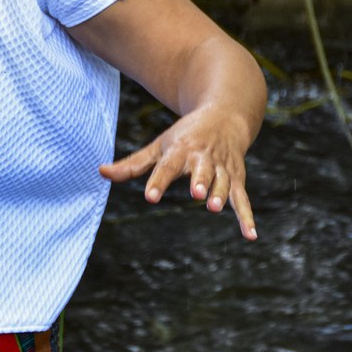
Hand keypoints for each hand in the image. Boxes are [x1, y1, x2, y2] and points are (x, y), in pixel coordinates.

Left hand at [98, 105, 257, 239]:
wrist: (225, 116)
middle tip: (195, 193)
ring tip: (214, 207)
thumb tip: (101, 172)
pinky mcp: (237, 178)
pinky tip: (250, 236)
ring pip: (223, 182)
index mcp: (180, 150)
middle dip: (199, 181)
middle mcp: (202, 158)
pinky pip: (242, 199)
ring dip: (220, 194)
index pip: (166, 167)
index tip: (150, 197)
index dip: (158, 182)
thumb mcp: (158, 146)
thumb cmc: (185, 136)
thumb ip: (132, 164)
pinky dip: (247, 217)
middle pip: (201, 170)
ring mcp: (222, 168)